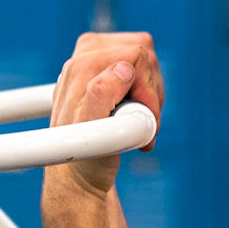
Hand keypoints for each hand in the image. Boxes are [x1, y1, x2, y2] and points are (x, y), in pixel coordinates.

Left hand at [45, 31, 164, 200]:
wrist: (77, 173)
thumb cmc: (84, 160)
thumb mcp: (92, 135)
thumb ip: (103, 95)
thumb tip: (123, 69)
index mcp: (82, 66)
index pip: (137, 55)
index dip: (149, 89)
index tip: (144, 117)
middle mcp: (85, 57)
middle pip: (144, 54)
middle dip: (151, 91)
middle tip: (143, 123)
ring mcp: (94, 62)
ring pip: (147, 62)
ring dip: (151, 95)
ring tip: (138, 123)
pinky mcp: (105, 71)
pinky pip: (143, 69)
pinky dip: (146, 94)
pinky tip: (136, 115)